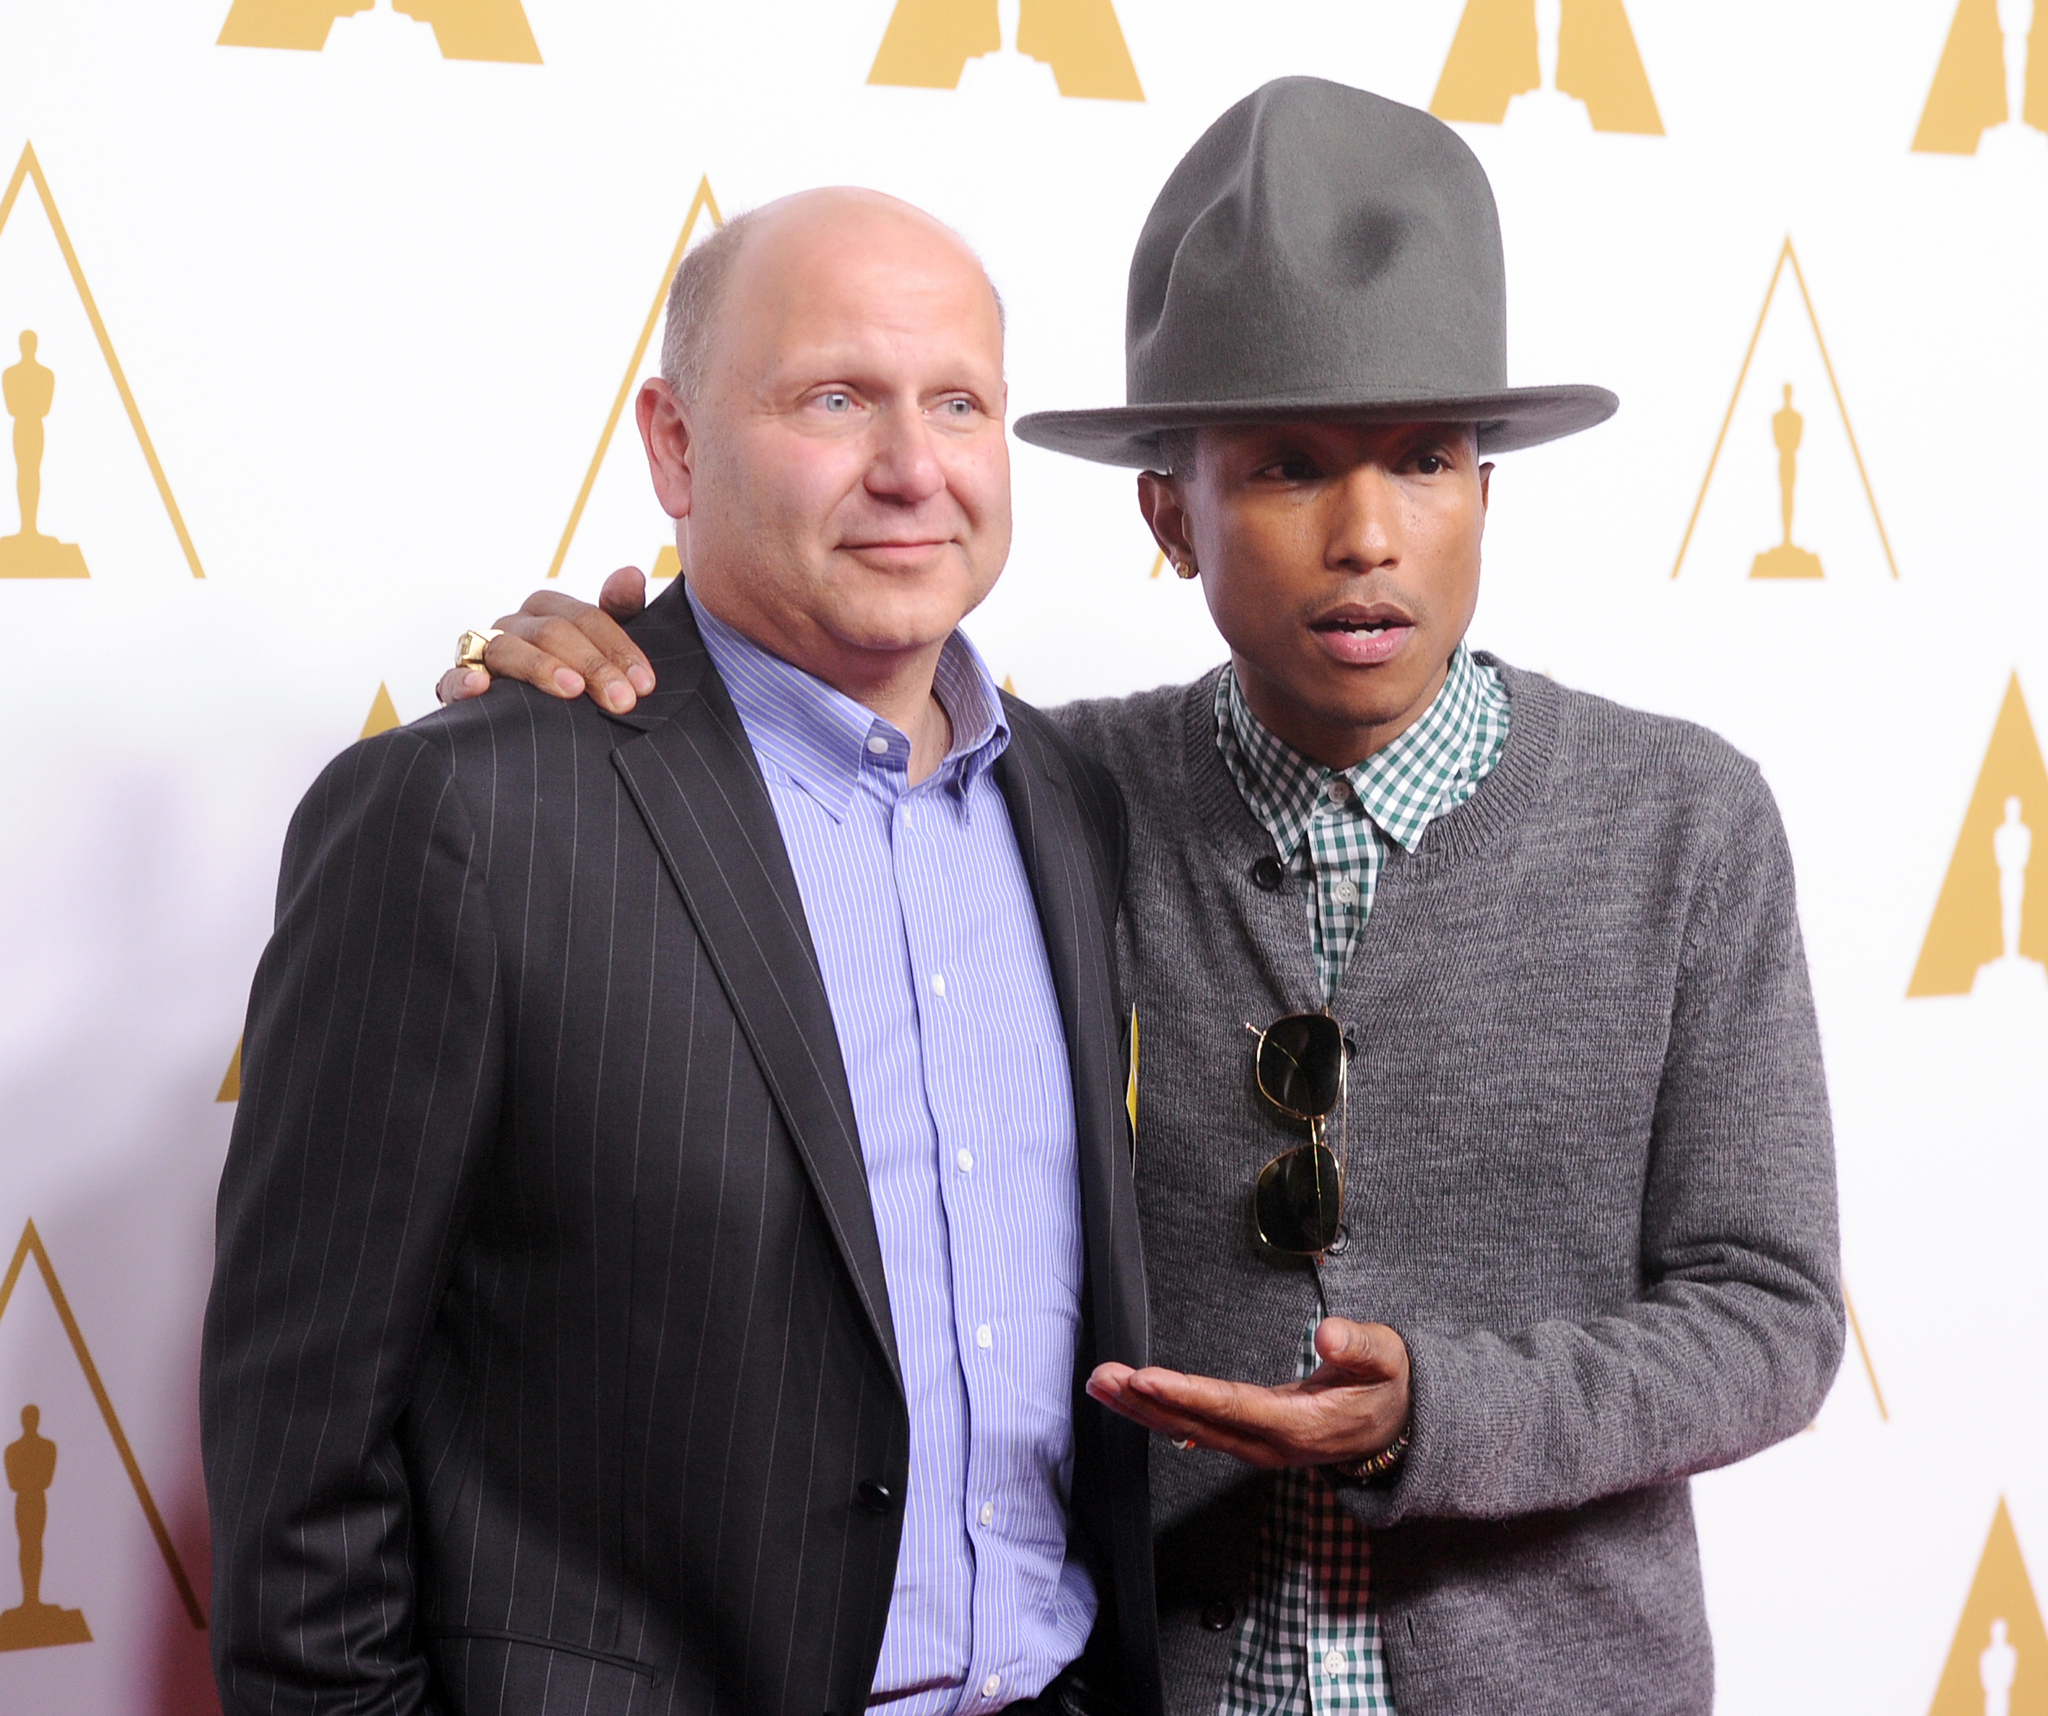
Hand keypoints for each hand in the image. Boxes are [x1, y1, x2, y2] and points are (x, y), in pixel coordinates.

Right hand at [436, 565, 654, 710]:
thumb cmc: (572, 673)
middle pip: (553, 631)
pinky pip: (453, 679)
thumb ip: (620, 610)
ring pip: (508, 649)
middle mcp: (516, 625)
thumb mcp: (601, 644)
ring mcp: (484, 652)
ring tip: (571, 690)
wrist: (528, 719)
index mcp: (550, 611)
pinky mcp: (459, 684)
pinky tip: (483, 688)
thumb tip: (632, 574)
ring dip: (540, 667)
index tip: (644, 683)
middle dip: (592, 664)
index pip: (586, 617)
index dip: (618, 648)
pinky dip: (464, 681)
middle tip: (622, 699)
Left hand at [1085, 1317, 1410, 1468]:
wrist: (1397, 1429)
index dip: (1184, 1395)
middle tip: (1103, 1378)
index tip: (1144, 1379)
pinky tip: (1132, 1403)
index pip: (1230, 1408)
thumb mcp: (1387, 1359)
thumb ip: (1360, 1347)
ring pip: (1189, 1432)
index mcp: (1299, 1425)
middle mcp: (1269, 1444)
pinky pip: (1196, 1430)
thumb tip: (1330, 1336)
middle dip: (1145, 1403)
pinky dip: (1160, 1415)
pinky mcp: (1249, 1438)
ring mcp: (1257, 1446)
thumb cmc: (1387, 1387)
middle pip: (1196, 1425)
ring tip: (1102, 1384)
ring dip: (1143, 1410)